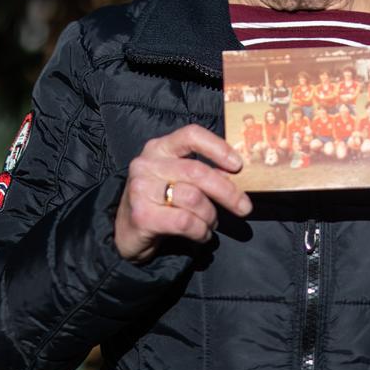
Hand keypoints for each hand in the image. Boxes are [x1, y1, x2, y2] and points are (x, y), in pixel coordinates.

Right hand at [115, 124, 251, 262]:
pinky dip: (201, 231)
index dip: (218, 148)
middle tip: (244, 207)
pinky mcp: (142, 215)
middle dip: (227, 191)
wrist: (125, 232)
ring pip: (194, 199)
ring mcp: (141, 189)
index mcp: (159, 148)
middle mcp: (147, 164)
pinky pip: (185, 222)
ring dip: (211, 216)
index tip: (238, 165)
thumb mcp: (177, 179)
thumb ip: (201, 173)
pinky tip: (201, 234)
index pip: (191, 135)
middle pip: (197, 171)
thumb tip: (235, 174)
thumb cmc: (159, 201)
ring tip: (211, 223)